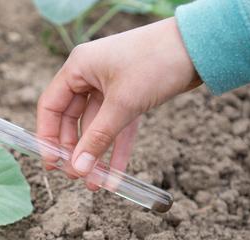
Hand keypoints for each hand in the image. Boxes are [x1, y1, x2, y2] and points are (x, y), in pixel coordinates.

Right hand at [37, 17, 201, 189]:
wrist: (200, 47)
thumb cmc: (156, 61)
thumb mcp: (123, 104)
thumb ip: (97, 138)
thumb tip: (78, 169)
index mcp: (78, 68)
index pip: (51, 106)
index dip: (48, 137)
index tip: (52, 163)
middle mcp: (89, 76)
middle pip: (72, 120)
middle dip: (75, 150)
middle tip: (75, 176)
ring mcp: (110, 87)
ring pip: (96, 127)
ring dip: (96, 155)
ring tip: (94, 183)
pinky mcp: (129, 97)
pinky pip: (117, 128)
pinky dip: (116, 149)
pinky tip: (115, 175)